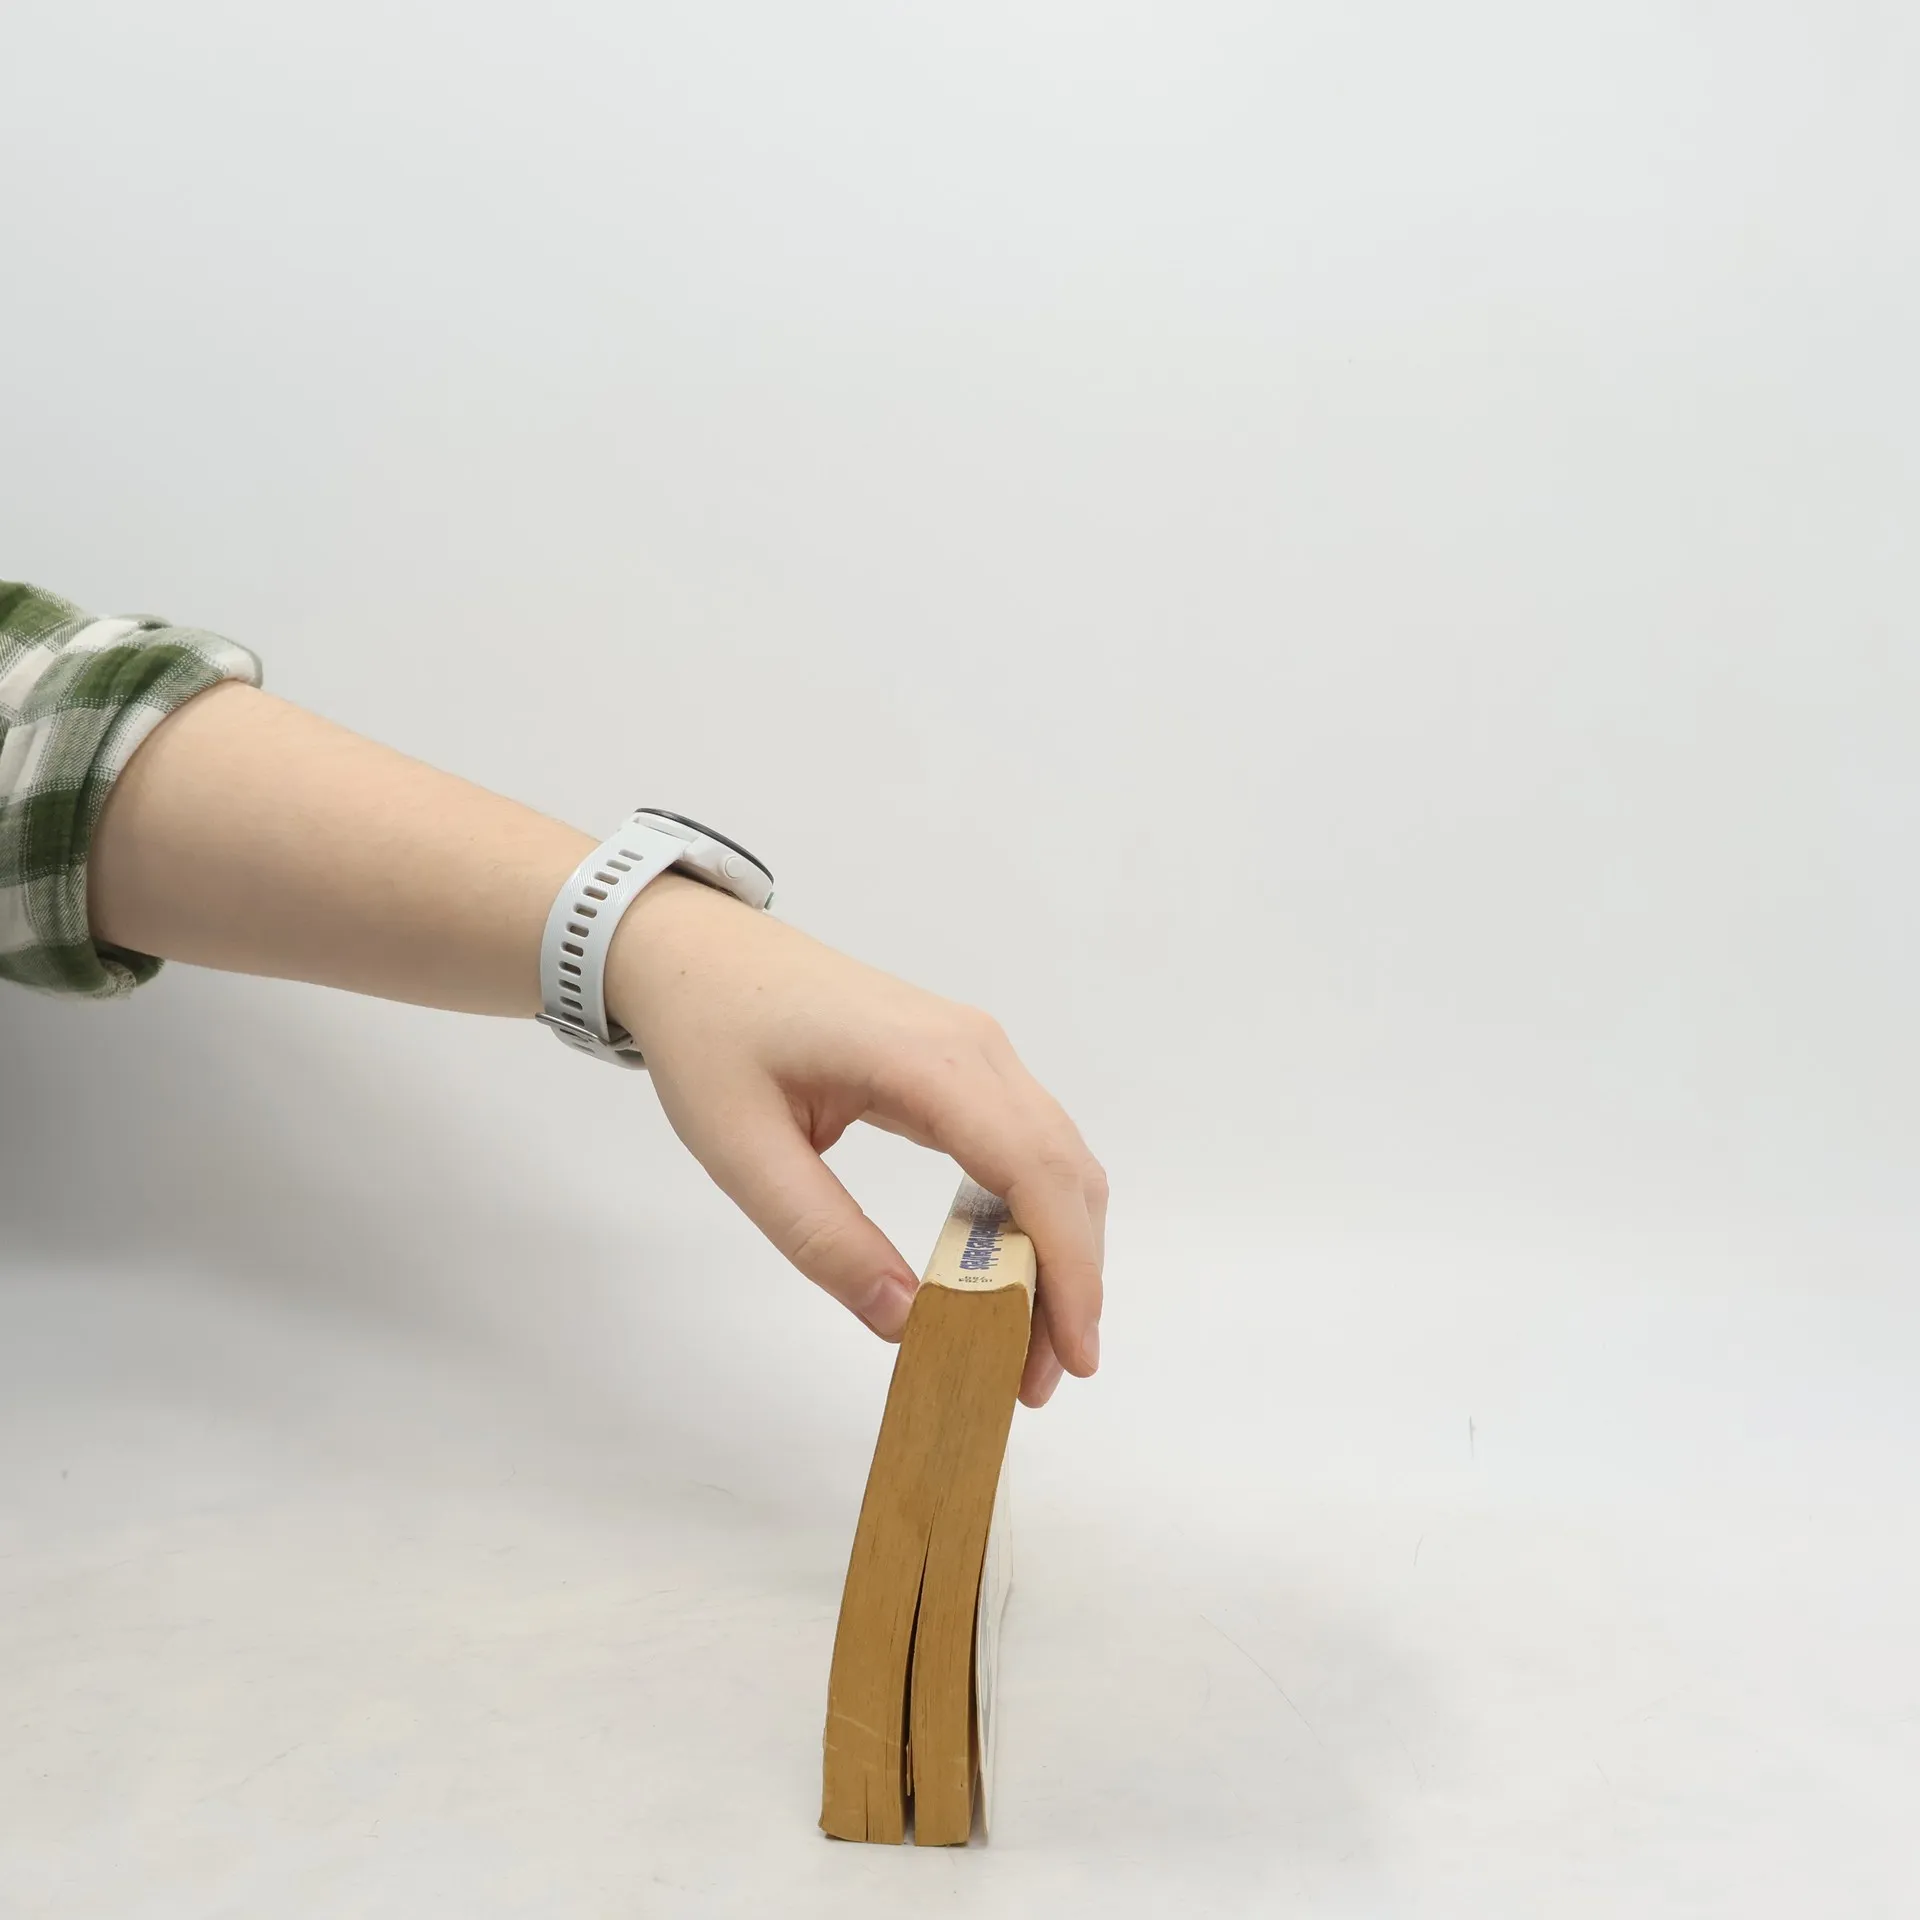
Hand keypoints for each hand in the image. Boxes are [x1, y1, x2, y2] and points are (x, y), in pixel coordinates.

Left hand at [607, 876, 1105, 1407]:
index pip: (1034, 1170)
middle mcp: (975, 1047)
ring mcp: (975, 1047)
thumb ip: (823, 1237)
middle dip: (1072, 1278)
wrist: (694, 952)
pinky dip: (1034, 1212)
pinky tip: (1004, 1269)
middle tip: (1041, 1377)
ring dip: (1059, 1248)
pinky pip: (1025, 1140)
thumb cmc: (711, 1037)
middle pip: (1064, 1171)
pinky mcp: (961, 1060)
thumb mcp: (744, 1152)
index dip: (1067, 1268)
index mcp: (930, 1060)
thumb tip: (906, 1320)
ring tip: (1027, 1340)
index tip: (1070, 1354)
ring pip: (1056, 1157)